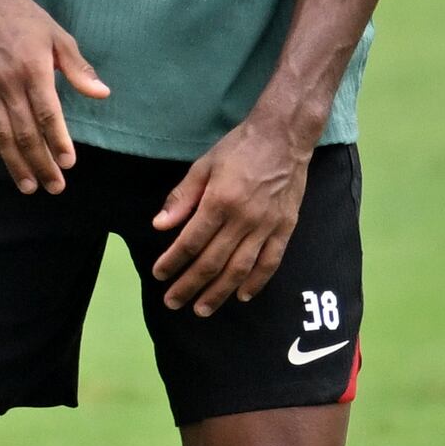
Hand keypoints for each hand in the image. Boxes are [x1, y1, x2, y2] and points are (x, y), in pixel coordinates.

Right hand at [0, 0, 106, 193]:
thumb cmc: (29, 21)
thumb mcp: (60, 38)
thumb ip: (79, 70)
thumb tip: (103, 94)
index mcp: (32, 69)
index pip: (47, 113)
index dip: (58, 141)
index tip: (69, 163)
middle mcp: (7, 82)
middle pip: (24, 132)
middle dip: (40, 163)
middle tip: (54, 186)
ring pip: (0, 135)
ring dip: (15, 163)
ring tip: (29, 186)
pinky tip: (4, 160)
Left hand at [148, 117, 311, 315]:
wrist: (284, 136)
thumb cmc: (239, 147)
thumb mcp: (203, 165)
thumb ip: (182, 198)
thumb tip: (159, 226)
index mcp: (220, 201)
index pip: (191, 241)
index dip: (173, 261)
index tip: (159, 274)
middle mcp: (244, 218)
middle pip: (212, 261)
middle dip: (190, 285)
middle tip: (172, 302)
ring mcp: (267, 225)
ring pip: (240, 268)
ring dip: (219, 292)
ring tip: (202, 309)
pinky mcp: (285, 227)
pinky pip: (270, 262)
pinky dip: (256, 282)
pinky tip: (242, 295)